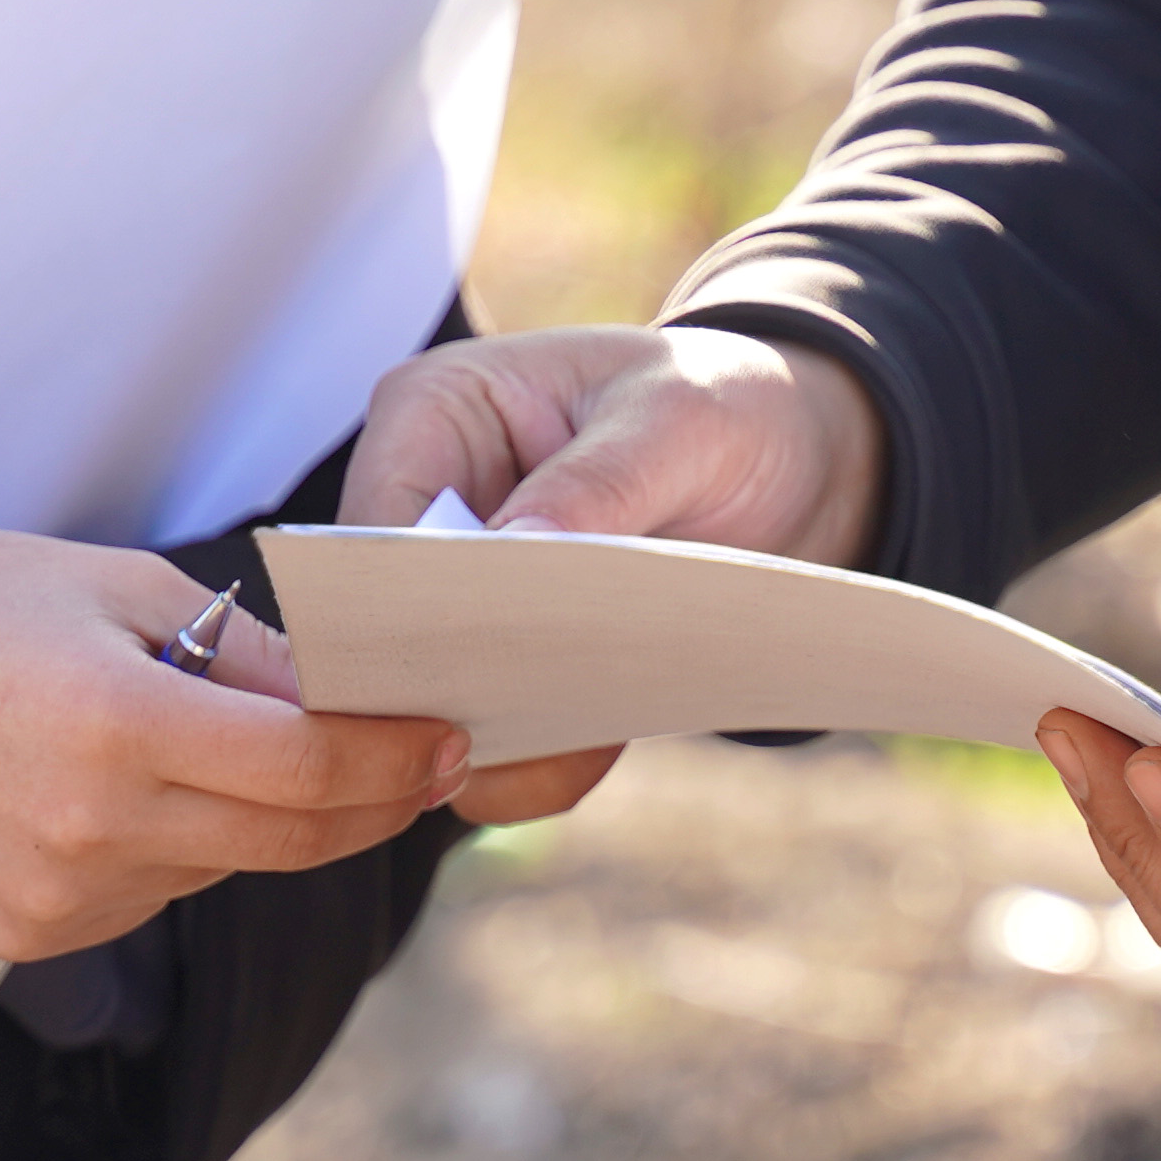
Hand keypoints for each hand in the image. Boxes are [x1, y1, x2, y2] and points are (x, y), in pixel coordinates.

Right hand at [0, 533, 466, 966]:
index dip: (393, 757)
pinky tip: (152, 784)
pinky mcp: (29, 934)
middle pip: (288, 840)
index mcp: (118, 726)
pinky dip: (186, 845)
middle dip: (371, 801)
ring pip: (224, 868)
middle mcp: (94, 831)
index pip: (305, 770)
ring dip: (271, 819)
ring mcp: (59, 897)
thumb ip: (236, 648)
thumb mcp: (110, 579)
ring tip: (268, 746)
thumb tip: (336, 697)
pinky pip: (154, 892)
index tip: (448, 736)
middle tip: (425, 760)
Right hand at [342, 324, 890, 824]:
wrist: (789, 458)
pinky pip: (489, 737)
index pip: (370, 529)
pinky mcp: (502, 654)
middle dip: (449, 683)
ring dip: (495, 737)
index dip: (401, 606)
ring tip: (583, 740)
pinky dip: (536, 759)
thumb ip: (597, 482)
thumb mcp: (675, 420)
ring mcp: (457, 590)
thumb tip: (509, 554)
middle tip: (533, 718)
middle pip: (385, 627)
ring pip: (428, 699)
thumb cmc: (718, 402)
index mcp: (432, 411)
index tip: (472, 655)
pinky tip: (601, 743)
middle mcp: (421, 502)